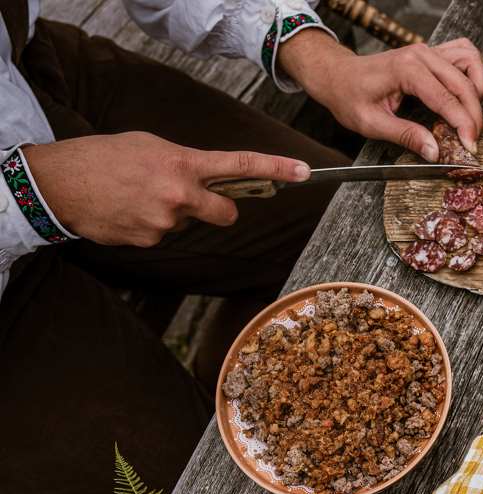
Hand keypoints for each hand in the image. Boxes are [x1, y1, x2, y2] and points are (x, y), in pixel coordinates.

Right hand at [23, 133, 309, 246]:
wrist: (60, 183)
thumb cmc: (105, 157)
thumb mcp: (151, 146)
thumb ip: (186, 163)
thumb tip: (208, 180)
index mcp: (183, 163)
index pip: (239, 166)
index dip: (276, 168)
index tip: (305, 171)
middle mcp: (180, 195)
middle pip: (227, 213)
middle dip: (219, 209)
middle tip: (192, 198)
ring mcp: (166, 222)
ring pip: (188, 223)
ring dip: (172, 213)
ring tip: (138, 196)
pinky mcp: (151, 241)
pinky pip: (164, 234)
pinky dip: (150, 225)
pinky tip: (127, 211)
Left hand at [279, 32, 482, 160]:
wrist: (338, 75)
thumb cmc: (349, 96)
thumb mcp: (372, 124)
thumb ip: (406, 136)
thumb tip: (435, 151)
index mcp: (406, 70)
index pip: (446, 98)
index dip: (463, 124)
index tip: (471, 146)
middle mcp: (421, 54)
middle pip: (463, 83)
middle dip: (473, 115)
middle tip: (472, 140)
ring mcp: (428, 51)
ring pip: (470, 63)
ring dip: (477, 90)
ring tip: (470, 116)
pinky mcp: (431, 53)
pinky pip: (464, 55)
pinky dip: (473, 72)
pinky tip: (468, 93)